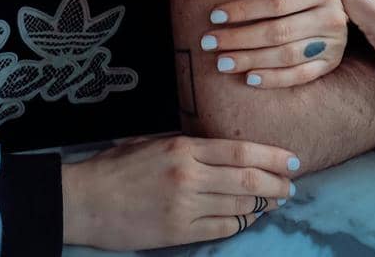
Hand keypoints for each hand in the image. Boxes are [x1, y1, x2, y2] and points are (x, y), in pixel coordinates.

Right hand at [61, 135, 298, 249]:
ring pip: (238, 204)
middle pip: (247, 179)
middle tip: (291, 185)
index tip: (290, 160)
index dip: (270, 156)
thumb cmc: (113, 168)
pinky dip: (240, 222)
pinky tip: (248, 217)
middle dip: (275, 183)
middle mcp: (188, 175)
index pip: (239, 151)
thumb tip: (221, 150)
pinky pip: (221, 227)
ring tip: (275, 201)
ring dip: (263, 204)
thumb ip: (186, 146)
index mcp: (182, 148)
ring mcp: (184, 206)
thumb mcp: (151, 143)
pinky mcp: (178, 232)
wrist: (83, 201)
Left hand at [198, 0, 347, 87]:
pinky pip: (300, 75)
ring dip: (250, 60)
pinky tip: (249, 78)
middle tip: (209, 42)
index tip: (214, 15)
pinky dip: (274, 79)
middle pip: (277, 32)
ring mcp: (333, 44)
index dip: (244, 10)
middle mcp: (332, 18)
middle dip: (238, 38)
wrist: (349, 3)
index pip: (277, 2)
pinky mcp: (331, 63)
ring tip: (221, 62)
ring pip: (286, 56)